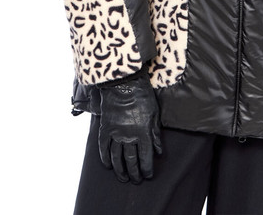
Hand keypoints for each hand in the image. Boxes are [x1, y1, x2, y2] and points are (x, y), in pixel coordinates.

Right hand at [98, 66, 162, 183]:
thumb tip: (159, 151)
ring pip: (116, 158)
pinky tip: (108, 165)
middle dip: (134, 173)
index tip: (148, 175)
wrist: (123, 82)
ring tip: (123, 177)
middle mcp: (128, 136)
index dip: (147, 170)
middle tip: (136, 180)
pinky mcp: (105, 128)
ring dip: (120, 170)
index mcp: (143, 133)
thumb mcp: (154, 114)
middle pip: (131, 161)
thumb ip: (155, 134)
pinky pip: (103, 148)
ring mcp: (115, 133)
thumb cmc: (142, 96)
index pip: (146, 158)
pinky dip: (105, 158)